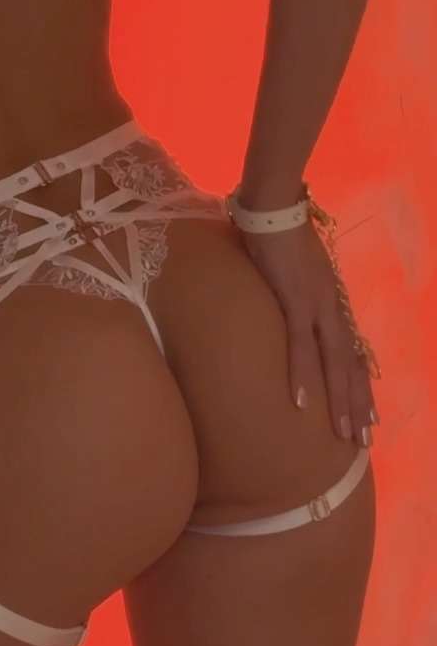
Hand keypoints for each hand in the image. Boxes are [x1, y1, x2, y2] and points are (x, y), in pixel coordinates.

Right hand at [237, 219, 376, 445]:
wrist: (275, 204)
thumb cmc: (279, 230)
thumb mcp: (294, 267)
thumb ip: (295, 288)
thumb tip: (286, 302)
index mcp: (332, 301)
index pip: (352, 352)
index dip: (361, 385)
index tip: (369, 416)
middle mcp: (333, 308)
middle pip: (351, 365)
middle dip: (358, 405)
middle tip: (363, 441)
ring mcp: (317, 306)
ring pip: (335, 363)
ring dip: (341, 401)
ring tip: (345, 434)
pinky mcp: (295, 301)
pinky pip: (299, 346)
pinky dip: (301, 375)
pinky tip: (303, 403)